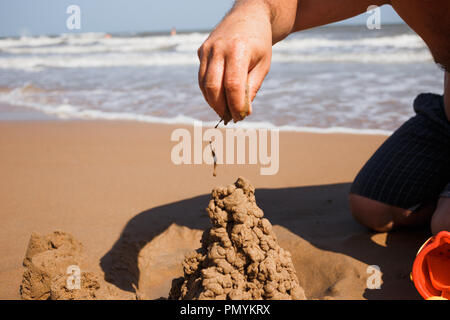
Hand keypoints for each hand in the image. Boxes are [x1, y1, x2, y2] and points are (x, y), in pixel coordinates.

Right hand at [198, 3, 272, 122]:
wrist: (248, 16)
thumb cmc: (259, 43)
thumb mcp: (263, 65)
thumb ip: (252, 88)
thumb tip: (243, 111)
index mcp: (238, 50)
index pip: (232, 85)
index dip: (235, 105)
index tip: (240, 117)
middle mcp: (218, 48)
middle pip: (213, 86)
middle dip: (220, 107)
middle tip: (229, 117)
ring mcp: (207, 49)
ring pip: (204, 84)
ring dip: (213, 101)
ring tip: (224, 110)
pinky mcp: (201, 51)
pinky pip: (201, 77)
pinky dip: (209, 91)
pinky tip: (219, 98)